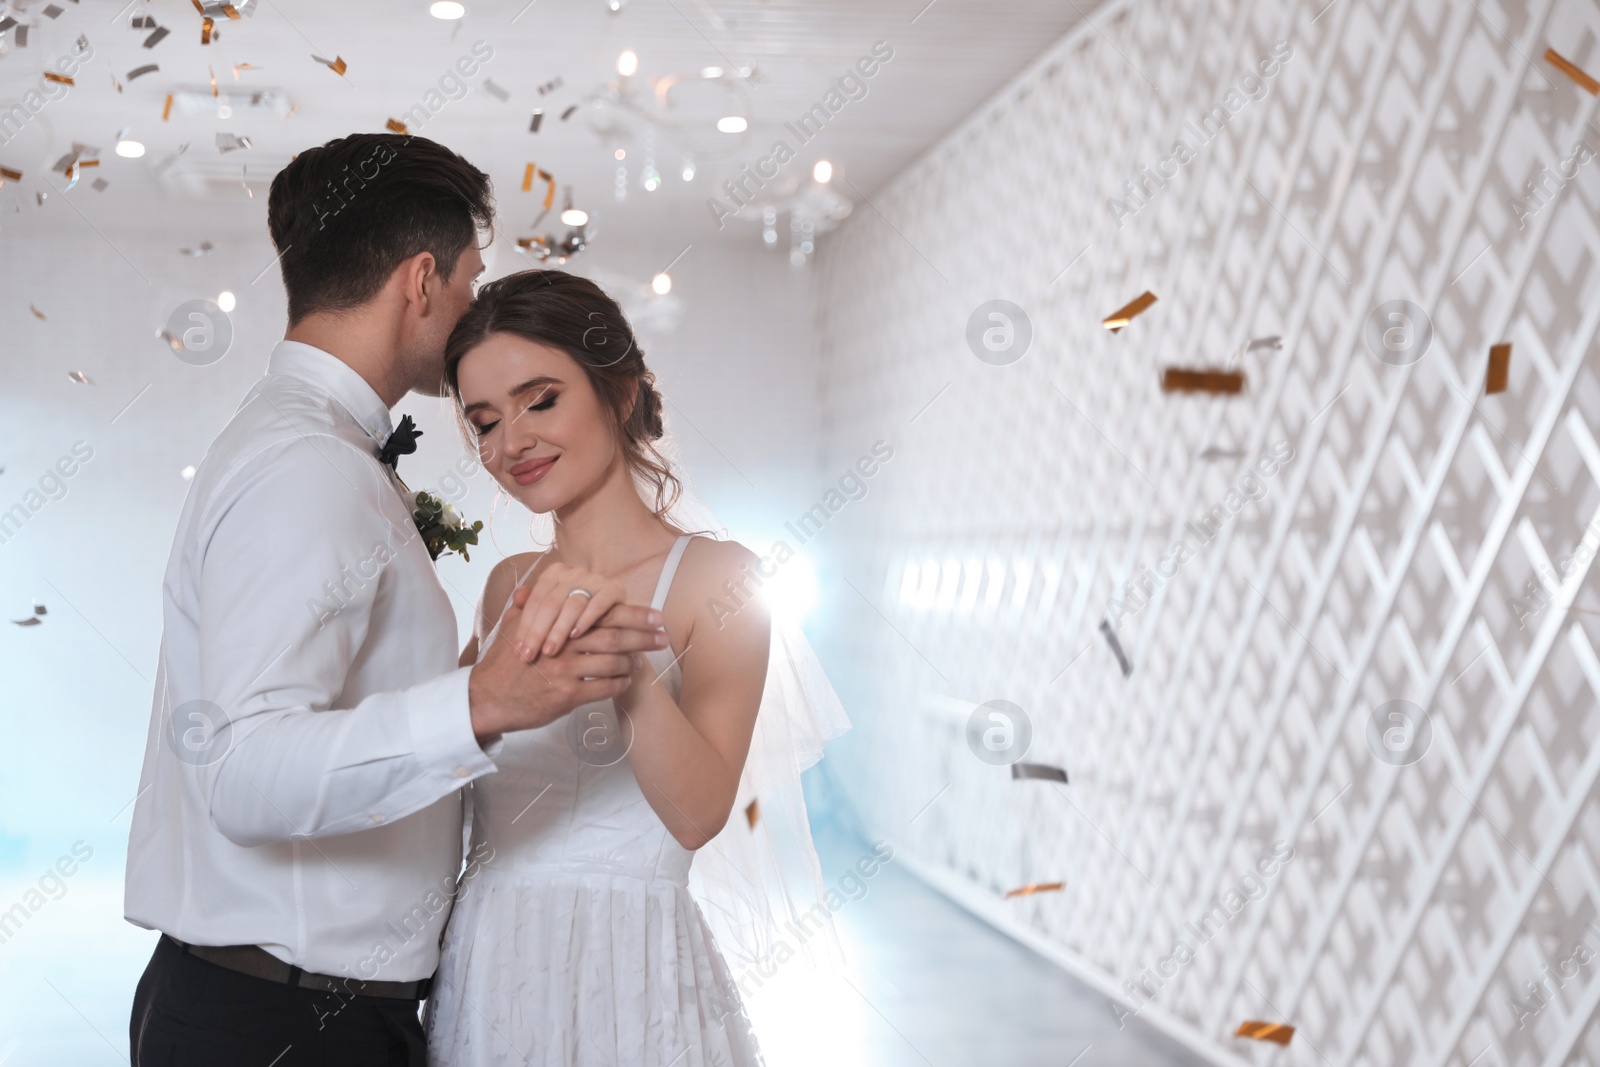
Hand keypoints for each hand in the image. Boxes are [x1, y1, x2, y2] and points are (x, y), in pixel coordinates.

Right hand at [469, 601, 666, 743]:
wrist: (485, 697)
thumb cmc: (502, 661)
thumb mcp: (514, 625)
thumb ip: (531, 606)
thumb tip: (533, 588)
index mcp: (557, 623)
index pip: (604, 613)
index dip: (634, 614)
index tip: (656, 616)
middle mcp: (565, 644)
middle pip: (616, 637)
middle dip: (645, 637)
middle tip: (664, 637)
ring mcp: (567, 670)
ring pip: (614, 663)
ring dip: (632, 663)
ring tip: (641, 661)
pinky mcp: (568, 695)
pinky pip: (605, 688)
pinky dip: (620, 685)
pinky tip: (625, 682)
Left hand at [508, 562, 627, 662]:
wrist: (615, 616)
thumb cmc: (576, 616)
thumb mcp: (553, 610)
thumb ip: (534, 604)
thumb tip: (517, 597)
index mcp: (555, 573)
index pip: (535, 600)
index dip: (525, 626)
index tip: (519, 651)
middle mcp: (575, 572)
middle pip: (551, 603)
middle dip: (538, 632)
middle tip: (529, 655)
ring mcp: (596, 579)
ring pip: (572, 605)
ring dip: (559, 630)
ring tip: (549, 651)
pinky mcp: (615, 589)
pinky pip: (598, 604)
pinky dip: (586, 620)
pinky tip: (575, 636)